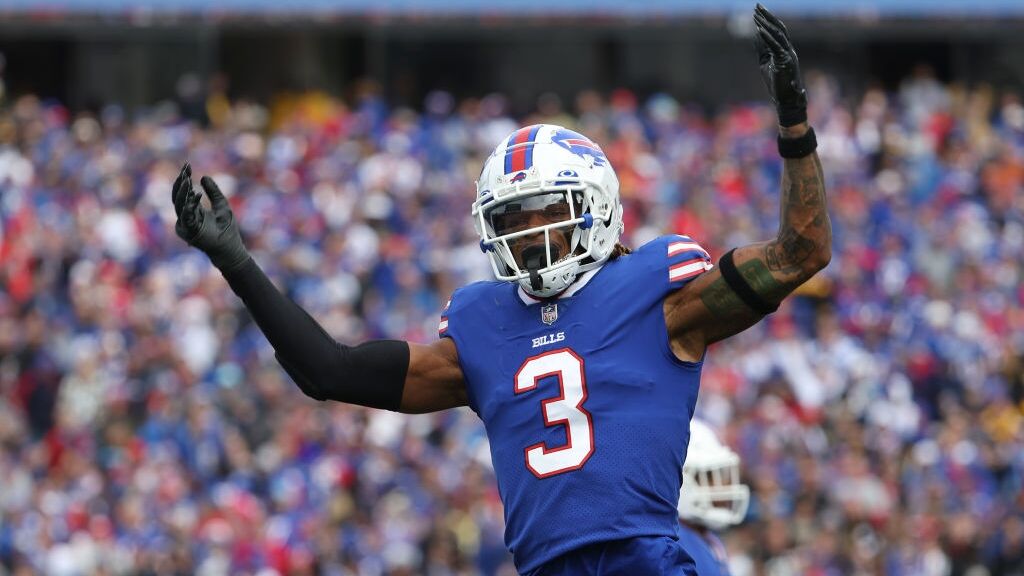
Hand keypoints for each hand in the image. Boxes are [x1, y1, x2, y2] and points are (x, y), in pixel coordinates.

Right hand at [172, 163, 250, 271]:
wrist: (230, 246)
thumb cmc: (226, 228)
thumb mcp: (221, 204)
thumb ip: (213, 192)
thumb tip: (203, 176)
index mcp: (192, 210)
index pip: (184, 191)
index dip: (184, 178)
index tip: (187, 165)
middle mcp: (185, 216)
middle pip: (178, 196)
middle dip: (181, 182)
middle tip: (185, 169)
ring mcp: (185, 224)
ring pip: (178, 204)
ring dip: (183, 191)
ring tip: (187, 179)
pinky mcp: (189, 231)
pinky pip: (186, 215)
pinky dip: (190, 204)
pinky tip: (196, 194)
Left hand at [754, 3, 807, 127]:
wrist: (786, 100)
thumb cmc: (777, 84)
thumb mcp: (766, 63)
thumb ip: (762, 49)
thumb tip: (756, 35)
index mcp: (785, 50)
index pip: (777, 30)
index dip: (768, 20)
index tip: (757, 11)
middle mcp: (789, 49)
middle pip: (778, 28)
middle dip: (767, 16)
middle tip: (757, 5)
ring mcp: (789, 55)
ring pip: (778, 35)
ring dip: (766, 24)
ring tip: (756, 15)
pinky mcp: (785, 62)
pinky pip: (776, 47)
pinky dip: (767, 38)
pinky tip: (759, 30)